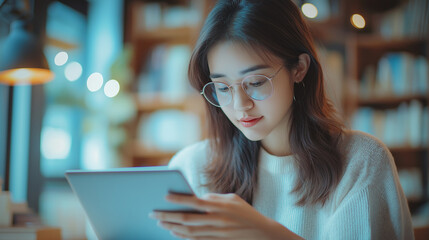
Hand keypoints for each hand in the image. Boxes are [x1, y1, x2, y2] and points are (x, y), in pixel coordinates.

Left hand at [149, 193, 302, 239]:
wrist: (262, 233)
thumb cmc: (245, 212)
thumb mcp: (232, 199)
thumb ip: (213, 198)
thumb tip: (195, 198)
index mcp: (220, 206)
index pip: (195, 202)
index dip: (179, 199)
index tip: (164, 196)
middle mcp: (217, 220)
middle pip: (187, 219)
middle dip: (169, 216)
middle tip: (154, 213)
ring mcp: (216, 233)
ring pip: (189, 232)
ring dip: (172, 227)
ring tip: (160, 223)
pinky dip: (183, 237)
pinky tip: (174, 232)